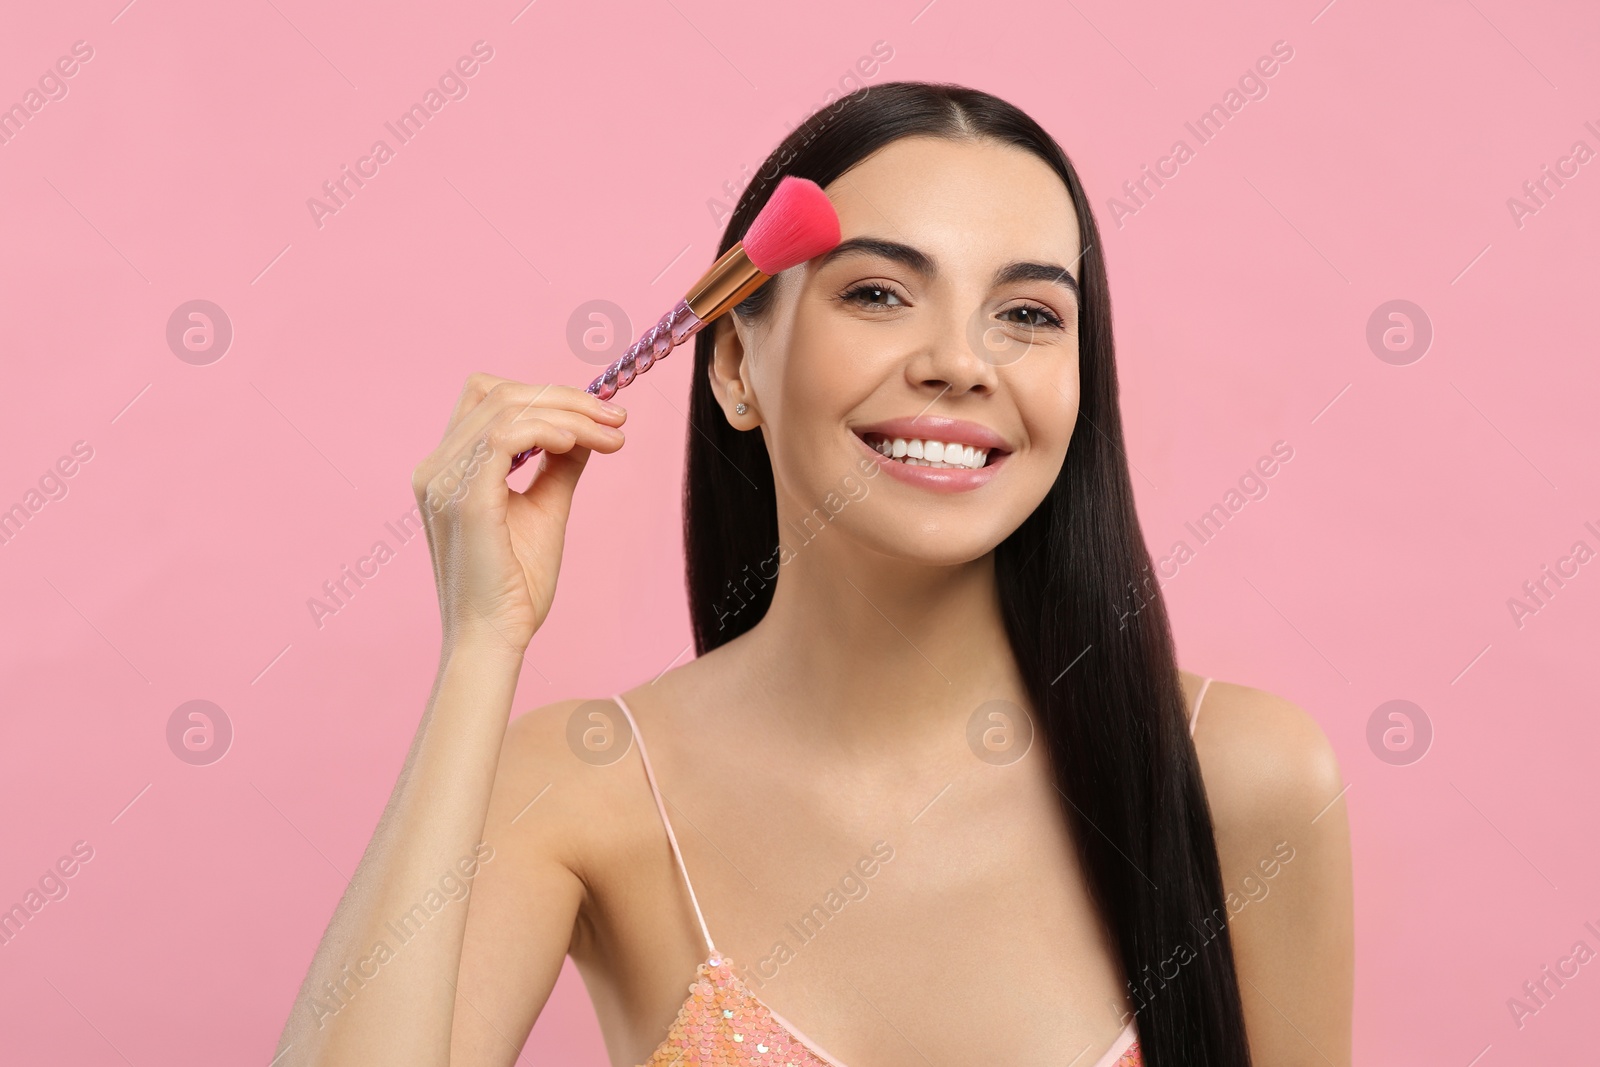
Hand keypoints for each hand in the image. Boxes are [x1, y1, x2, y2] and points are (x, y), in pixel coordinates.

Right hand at [411, 373, 626, 657]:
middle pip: (497, 391)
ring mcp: (444, 480)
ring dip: (569, 413)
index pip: (487, 398)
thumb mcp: (543, 510)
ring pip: (507, 407)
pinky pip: (505, 435)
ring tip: (610, 435)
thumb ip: (558, 467)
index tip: (599, 414)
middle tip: (616, 418)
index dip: (544, 394)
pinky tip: (577, 445)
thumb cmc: (514, 586)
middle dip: (565, 397)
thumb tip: (587, 431)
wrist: (494, 639)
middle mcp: (436, 467)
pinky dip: (547, 430)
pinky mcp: (464, 498)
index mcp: (448, 469)